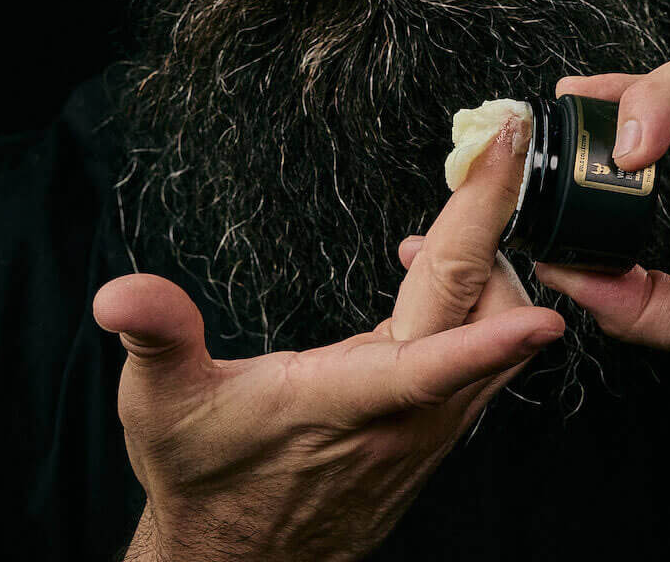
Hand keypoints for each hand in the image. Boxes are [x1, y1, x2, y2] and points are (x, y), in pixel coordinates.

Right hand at [95, 115, 563, 561]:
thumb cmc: (205, 478)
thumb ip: (154, 337)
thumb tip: (121, 294)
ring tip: (449, 216)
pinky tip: (424, 273)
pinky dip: (475, 299)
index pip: (432, 365)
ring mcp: (429, 426)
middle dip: (498, 222)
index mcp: (348, 403)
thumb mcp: (163, 404)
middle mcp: (406, 417)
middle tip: (499, 148)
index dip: (490, 337)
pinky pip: (480, 352)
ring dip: (489, 261)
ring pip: (495, 333)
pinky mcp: (432, 427)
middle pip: (480, 311)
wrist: (237, 554)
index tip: (548, 304)